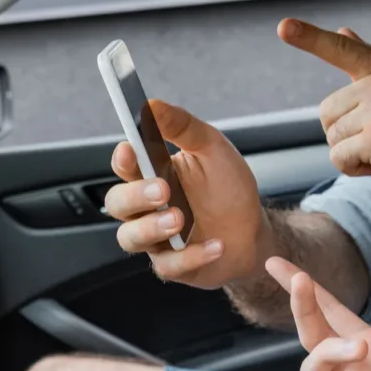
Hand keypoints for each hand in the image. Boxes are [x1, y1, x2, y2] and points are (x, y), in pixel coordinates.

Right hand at [103, 100, 269, 288]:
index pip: (125, 167)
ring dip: (152, 228)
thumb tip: (152, 104)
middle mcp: (146, 208)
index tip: (130, 151)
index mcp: (152, 175)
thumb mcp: (212, 148)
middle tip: (163, 190)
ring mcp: (156, 239)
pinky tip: (216, 244)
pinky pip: (168, 266)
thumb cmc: (228, 188)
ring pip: (130, 238)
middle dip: (135, 197)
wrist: (254, 230)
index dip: (123, 160)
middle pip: (117, 204)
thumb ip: (182, 127)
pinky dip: (193, 255)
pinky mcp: (173, 266)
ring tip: (181, 219)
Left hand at [278, 19, 370, 208]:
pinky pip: (338, 157)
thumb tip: (342, 30)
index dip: (309, 37)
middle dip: (345, 134)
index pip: (342, 49)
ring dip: (351, 152)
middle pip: (326, 111)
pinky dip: (353, 169)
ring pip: (332, 136)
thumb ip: (365, 65)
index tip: (282, 26)